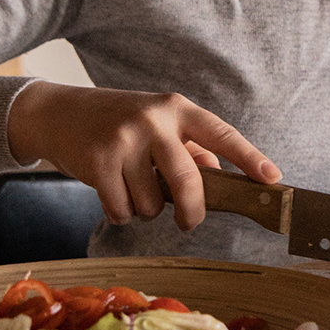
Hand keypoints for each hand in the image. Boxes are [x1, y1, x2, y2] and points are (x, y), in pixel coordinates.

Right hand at [6, 81, 280, 230]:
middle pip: (189, 181)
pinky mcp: (98, 162)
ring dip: (145, 208)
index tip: (273, 179)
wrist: (57, 113)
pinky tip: (110, 192)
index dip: (249, 158)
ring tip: (130, 187)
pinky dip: (119, 213)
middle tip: (189, 222)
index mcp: (176, 108)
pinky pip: (123, 210)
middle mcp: (153, 120)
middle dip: (193, 211)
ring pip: (153, 203)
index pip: (221, 134)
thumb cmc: (116, 122)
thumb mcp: (156, 123)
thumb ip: (189, 147)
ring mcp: (125, 140)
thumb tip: (220, 177)